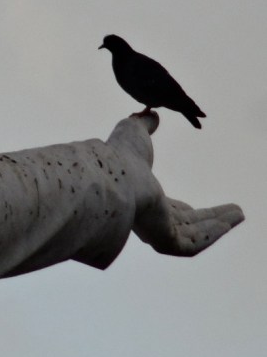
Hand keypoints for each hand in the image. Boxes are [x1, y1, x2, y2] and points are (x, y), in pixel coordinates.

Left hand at [107, 114, 244, 255]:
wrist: (115, 174)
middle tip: (235, 213)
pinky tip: (231, 223)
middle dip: (212, 219)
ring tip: (240, 214)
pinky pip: (195, 243)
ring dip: (219, 225)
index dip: (187, 210)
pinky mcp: (164, 241)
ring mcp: (156, 231)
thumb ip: (144, 124)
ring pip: (196, 234)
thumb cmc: (119, 154)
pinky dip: (214, 233)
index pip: (169, 210)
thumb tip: (150, 114)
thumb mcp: (134, 131)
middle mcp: (149, 218)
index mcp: (142, 199)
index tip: (199, 207)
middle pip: (188, 225)